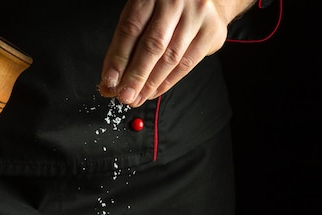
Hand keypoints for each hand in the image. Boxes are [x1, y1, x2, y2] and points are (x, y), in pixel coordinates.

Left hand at [99, 0, 255, 106]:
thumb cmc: (164, 9)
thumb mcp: (140, 15)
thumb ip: (124, 45)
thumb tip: (110, 81)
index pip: (131, 29)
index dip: (118, 58)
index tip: (110, 81)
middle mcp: (175, 2)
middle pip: (153, 45)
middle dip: (135, 76)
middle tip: (124, 96)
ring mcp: (197, 15)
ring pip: (171, 57)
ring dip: (150, 83)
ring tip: (137, 97)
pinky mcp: (211, 31)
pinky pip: (187, 63)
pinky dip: (168, 82)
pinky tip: (154, 91)